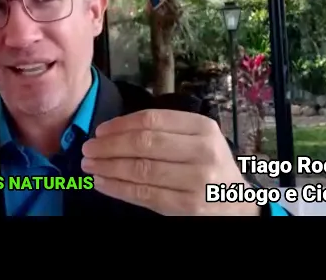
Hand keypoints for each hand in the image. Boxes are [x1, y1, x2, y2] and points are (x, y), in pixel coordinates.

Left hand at [81, 109, 259, 215]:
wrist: (238, 203)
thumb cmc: (209, 166)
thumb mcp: (197, 139)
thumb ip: (165, 131)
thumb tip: (113, 131)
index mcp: (202, 127)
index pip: (152, 120)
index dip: (120, 124)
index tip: (100, 131)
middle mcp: (202, 151)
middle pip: (144, 143)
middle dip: (110, 146)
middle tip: (88, 148)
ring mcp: (197, 180)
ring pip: (141, 169)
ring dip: (108, 167)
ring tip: (89, 165)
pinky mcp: (188, 206)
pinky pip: (144, 195)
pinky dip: (118, 188)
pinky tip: (102, 183)